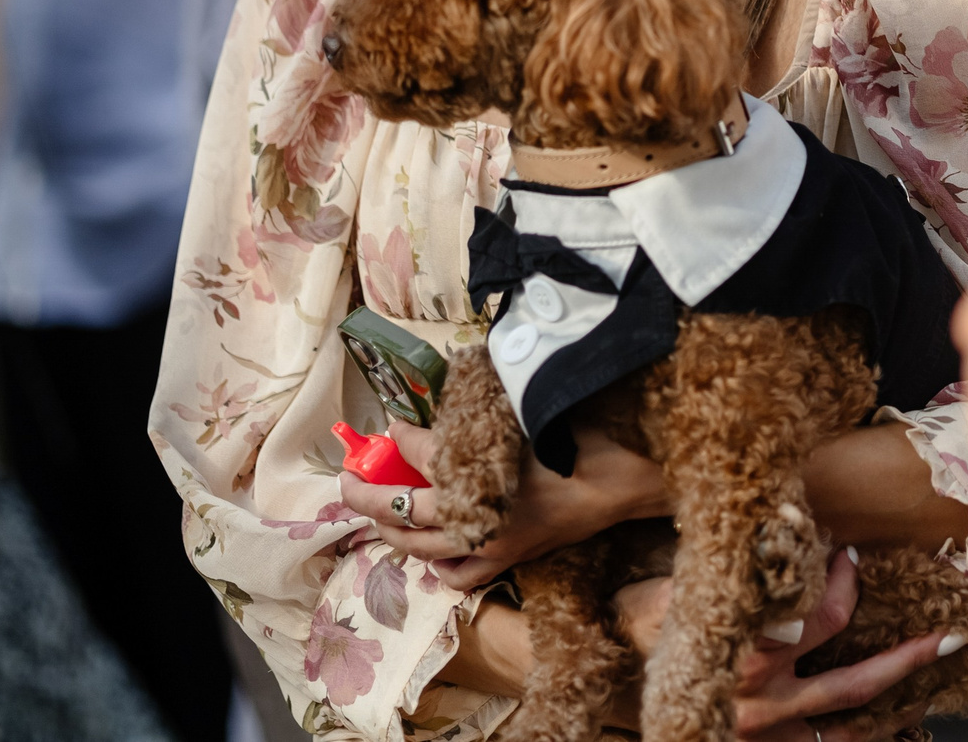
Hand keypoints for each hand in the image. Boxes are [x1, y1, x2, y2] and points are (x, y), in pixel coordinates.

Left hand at [340, 419, 669, 588]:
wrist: (621, 482)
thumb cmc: (580, 438)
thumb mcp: (528, 410)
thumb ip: (487, 408)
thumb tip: (454, 395)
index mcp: (476, 469)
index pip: (420, 452)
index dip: (399, 436)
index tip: (390, 423)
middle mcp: (473, 511)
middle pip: (401, 507)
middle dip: (366, 493)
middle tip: (346, 479)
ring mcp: (487, 542)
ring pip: (419, 545)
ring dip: (391, 528)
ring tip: (376, 513)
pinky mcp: (505, 559)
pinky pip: (459, 573)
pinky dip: (438, 564)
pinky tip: (432, 552)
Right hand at [623, 546, 953, 741]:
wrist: (608, 674)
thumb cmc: (649, 622)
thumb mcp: (687, 588)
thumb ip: (744, 576)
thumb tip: (802, 537)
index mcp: (747, 654)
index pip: (824, 619)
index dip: (846, 583)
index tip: (852, 557)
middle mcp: (760, 703)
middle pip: (855, 684)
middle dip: (910, 660)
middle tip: (953, 638)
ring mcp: (764, 737)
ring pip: (848, 731)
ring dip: (895, 709)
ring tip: (931, 688)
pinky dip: (859, 737)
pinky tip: (889, 722)